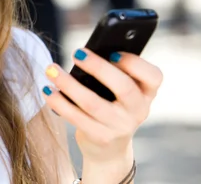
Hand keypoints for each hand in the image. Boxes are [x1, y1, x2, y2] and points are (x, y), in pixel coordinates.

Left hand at [42, 48, 162, 162]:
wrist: (110, 149)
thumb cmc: (112, 105)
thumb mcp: (121, 91)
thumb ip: (113, 72)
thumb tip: (86, 52)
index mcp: (147, 93)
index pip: (153, 76)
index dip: (135, 63)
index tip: (113, 52)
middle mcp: (139, 111)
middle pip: (123, 87)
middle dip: (98, 67)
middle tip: (77, 53)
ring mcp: (120, 126)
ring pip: (92, 102)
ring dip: (68, 83)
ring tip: (51, 69)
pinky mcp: (100, 137)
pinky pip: (76, 117)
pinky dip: (58, 102)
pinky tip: (47, 90)